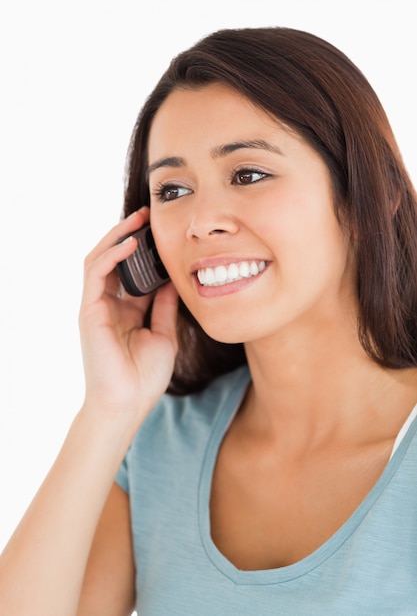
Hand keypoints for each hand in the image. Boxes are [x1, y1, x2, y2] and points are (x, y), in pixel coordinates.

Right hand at [79, 208, 177, 425]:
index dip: (144, 251)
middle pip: (113, 259)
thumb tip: (173, 279)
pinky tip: (131, 243)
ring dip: (117, 237)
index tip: (162, 233)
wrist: (127, 404)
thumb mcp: (163, 334)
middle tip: (147, 216)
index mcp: (126, 311)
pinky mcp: (89, 310)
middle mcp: (108, 305)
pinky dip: (112, 254)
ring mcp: (96, 306)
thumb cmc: (145, 376)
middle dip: (128, 235)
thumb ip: (165, 307)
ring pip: (100, 259)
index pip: (131, 272)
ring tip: (137, 220)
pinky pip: (97, 272)